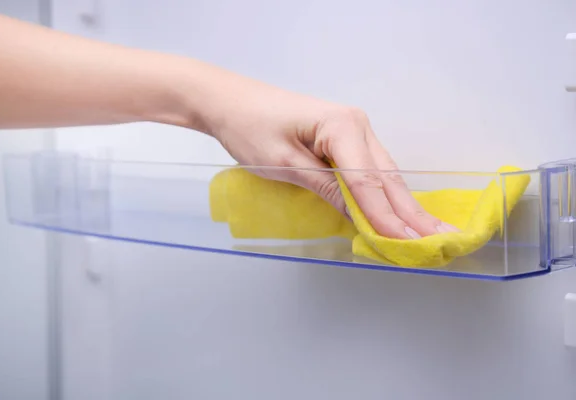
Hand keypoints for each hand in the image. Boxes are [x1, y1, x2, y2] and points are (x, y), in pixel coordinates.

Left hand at [210, 86, 458, 238]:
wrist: (230, 101)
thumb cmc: (249, 127)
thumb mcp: (284, 163)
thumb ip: (325, 188)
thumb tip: (360, 217)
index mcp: (342, 126)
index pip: (367, 182)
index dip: (384, 217)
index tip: (404, 244)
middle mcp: (357, 125)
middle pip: (386, 177)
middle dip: (411, 213)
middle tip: (441, 240)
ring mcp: (354, 130)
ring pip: (384, 174)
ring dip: (405, 205)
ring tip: (431, 231)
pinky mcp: (344, 139)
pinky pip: (371, 171)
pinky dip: (385, 194)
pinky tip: (401, 211)